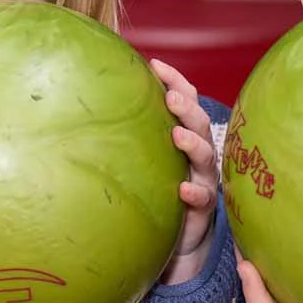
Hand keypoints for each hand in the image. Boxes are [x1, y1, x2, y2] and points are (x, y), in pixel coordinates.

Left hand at [150, 59, 219, 284]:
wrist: (176, 238)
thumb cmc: (158, 189)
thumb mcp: (148, 159)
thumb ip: (134, 134)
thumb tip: (97, 102)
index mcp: (186, 136)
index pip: (186, 101)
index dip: (176, 81)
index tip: (156, 64)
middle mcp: (198, 155)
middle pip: (200, 125)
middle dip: (187, 108)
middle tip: (170, 97)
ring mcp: (203, 180)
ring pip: (206, 158)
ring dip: (193, 144)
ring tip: (177, 135)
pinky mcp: (201, 209)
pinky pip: (202, 199)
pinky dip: (194, 193)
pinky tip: (182, 190)